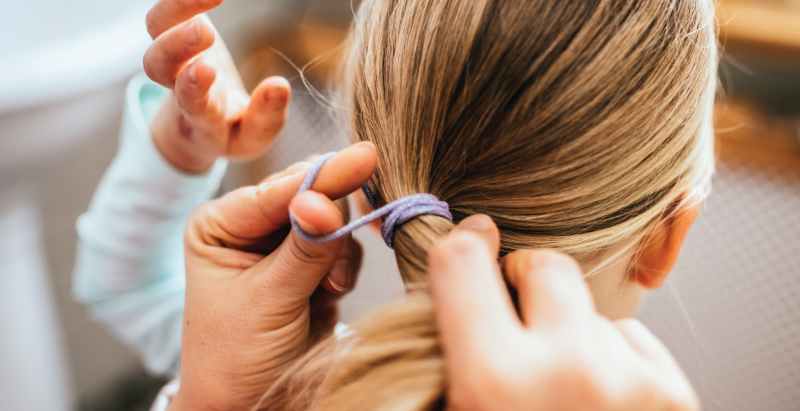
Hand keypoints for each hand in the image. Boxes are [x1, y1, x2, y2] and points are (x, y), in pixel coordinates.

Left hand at [144, 0, 289, 172]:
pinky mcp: (175, 29)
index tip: (208, 70)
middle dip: (176, 46)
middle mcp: (177, 83)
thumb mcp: (253, 138)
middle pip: (157, 64)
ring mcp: (173, 54)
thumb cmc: (230, 131)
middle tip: (204, 31)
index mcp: (199, 116)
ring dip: (177, 7)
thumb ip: (266, 118)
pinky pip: (169, 8)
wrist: (196, 124)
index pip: (191, 103)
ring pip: (156, 28)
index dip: (194, 87)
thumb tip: (280, 85)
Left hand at [169, 144, 376, 410]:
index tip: (364, 158)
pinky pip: (344, 249)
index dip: (323, 176)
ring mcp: (284, 247)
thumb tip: (325, 201)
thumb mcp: (267, 302)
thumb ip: (304, 250)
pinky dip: (345, 268)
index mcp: (220, 224)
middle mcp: (251, 228)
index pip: (277, 190)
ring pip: (334, 221)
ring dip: (339, 252)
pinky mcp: (312, 268)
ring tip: (325, 290)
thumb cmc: (235, 359)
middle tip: (358, 234)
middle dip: (333, 216)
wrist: (249, 409)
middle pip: (310, 194)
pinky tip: (329, 294)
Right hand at [429, 216, 699, 410]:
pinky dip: (611, 358)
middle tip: (518, 322)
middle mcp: (569, 370)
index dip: (461, 247)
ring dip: (573, 332)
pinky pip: (630, 339)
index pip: (461, 262)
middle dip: (527, 283)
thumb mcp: (453, 407)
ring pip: (591, 308)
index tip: (473, 244)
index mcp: (494, 380)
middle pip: (544, 263)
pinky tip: (599, 400)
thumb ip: (447, 345)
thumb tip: (449, 276)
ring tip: (562, 389)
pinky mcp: (673, 395)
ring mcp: (631, 381)